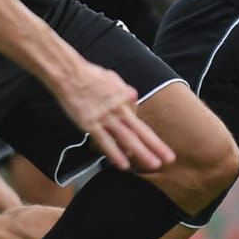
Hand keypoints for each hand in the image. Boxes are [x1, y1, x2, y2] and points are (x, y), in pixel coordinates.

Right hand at [56, 62, 175, 173]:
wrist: (69, 73)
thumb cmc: (89, 75)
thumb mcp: (113, 79)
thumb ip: (122, 91)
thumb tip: (129, 99)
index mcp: (127, 95)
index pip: (136, 116)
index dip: (134, 126)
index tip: (133, 133)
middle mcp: (120, 108)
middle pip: (141, 130)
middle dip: (156, 145)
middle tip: (169, 158)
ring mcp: (106, 117)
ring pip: (128, 138)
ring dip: (142, 153)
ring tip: (154, 165)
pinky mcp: (91, 124)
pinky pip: (106, 142)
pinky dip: (116, 154)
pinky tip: (124, 165)